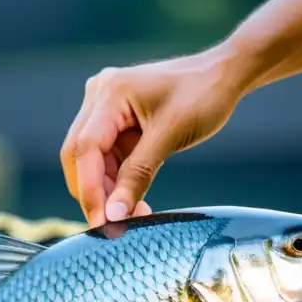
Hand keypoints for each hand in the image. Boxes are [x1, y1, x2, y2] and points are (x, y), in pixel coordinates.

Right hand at [60, 45, 249, 226]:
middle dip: (95, 193)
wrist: (223, 74)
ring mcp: (105, 107)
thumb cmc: (203, 95)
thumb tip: (115, 215)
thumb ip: (138, 175)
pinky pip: (107, 157)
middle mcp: (99, 96)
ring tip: (135, 215)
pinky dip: (118, 182)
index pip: (85, 148)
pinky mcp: (115, 120)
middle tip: (116, 226)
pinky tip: (135, 200)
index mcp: (110, 93)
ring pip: (91, 161)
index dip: (90, 190)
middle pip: (79, 156)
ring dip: (108, 192)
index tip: (102, 223)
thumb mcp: (170, 136)